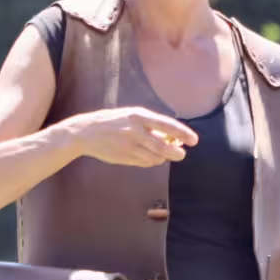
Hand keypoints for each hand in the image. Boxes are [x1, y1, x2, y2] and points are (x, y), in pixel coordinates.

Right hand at [73, 107, 198, 167]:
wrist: (86, 132)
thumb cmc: (114, 121)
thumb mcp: (132, 116)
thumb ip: (152, 126)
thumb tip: (174, 137)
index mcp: (138, 116)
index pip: (167, 125)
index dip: (183, 134)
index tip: (194, 141)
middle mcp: (135, 131)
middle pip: (163, 147)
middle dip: (177, 153)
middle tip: (182, 153)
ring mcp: (129, 146)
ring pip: (155, 157)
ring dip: (163, 157)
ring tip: (163, 153)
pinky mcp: (125, 158)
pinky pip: (145, 163)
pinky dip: (152, 162)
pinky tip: (151, 157)